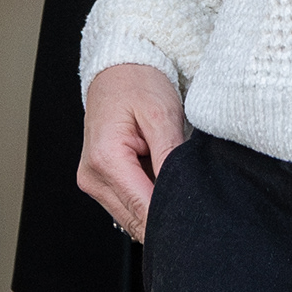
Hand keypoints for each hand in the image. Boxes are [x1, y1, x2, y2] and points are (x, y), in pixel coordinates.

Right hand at [79, 62, 188, 242]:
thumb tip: (181, 194)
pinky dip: (148, 197)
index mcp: (105, 159)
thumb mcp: (162, 115)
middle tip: (194, 196)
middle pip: (137, 221)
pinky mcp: (100, 183)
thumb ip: (170, 158)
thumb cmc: (138, 85)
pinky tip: (158, 175)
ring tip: (172, 175)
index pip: (143, 210)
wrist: (118, 71)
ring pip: (133, 218)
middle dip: (167, 214)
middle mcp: (93, 177)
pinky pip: (129, 205)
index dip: (173, 217)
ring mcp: (93, 182)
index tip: (198, 216)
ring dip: (156, 205)